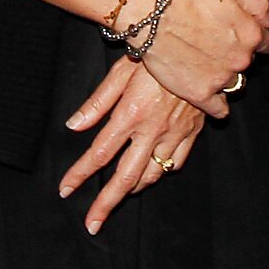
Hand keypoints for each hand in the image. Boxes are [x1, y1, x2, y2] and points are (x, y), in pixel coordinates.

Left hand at [60, 56, 206, 233]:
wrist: (203, 45)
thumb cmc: (156, 52)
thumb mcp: (121, 71)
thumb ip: (97, 102)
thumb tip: (73, 126)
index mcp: (130, 115)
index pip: (99, 153)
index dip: (79, 174)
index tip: (66, 190)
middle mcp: (152, 130)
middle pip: (125, 176)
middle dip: (107, 203)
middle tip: (93, 222)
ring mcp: (175, 133)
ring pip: (153, 173)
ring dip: (134, 188)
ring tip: (121, 194)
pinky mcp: (193, 130)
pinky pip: (177, 160)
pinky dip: (162, 170)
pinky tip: (153, 171)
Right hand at [137, 0, 268, 117]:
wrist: (154, 16)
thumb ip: (257, 4)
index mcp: (250, 34)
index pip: (266, 43)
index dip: (255, 39)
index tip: (242, 38)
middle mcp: (241, 59)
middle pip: (247, 62)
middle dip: (236, 55)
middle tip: (215, 45)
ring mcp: (222, 78)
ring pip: (233, 83)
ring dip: (224, 76)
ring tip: (205, 65)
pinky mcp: (201, 94)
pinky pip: (218, 108)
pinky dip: (216, 105)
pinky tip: (209, 95)